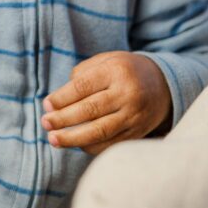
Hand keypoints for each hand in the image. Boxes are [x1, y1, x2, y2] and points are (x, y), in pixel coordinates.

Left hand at [41, 51, 171, 154]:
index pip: (83, 86)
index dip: (61, 98)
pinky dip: (90, 147)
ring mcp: (134, 115)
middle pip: (90, 110)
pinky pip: (110, 144)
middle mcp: (128, 94)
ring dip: (73, 138)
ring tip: (53, 139)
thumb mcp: (105, 61)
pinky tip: (75, 144)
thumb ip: (81, 74)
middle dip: (63, 119)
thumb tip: (59, 100)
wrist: (163, 85)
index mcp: (116, 71)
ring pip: (100, 131)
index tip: (46, 105)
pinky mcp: (137, 132)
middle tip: (45, 123)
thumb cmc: (123, 71)